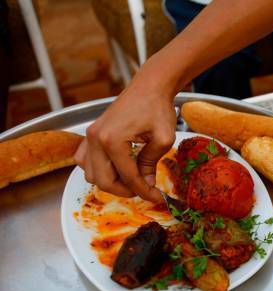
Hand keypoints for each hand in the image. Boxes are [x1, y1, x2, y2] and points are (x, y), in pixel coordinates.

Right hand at [74, 66, 177, 201]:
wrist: (148, 87)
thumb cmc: (157, 107)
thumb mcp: (163, 138)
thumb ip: (151, 163)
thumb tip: (147, 183)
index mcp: (113, 140)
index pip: (128, 177)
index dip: (144, 191)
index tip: (157, 197)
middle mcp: (96, 139)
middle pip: (103, 181)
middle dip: (125, 190)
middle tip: (144, 190)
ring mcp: (90, 136)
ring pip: (91, 174)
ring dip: (111, 181)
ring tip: (132, 178)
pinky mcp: (90, 134)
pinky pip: (85, 161)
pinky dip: (98, 169)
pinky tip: (117, 168)